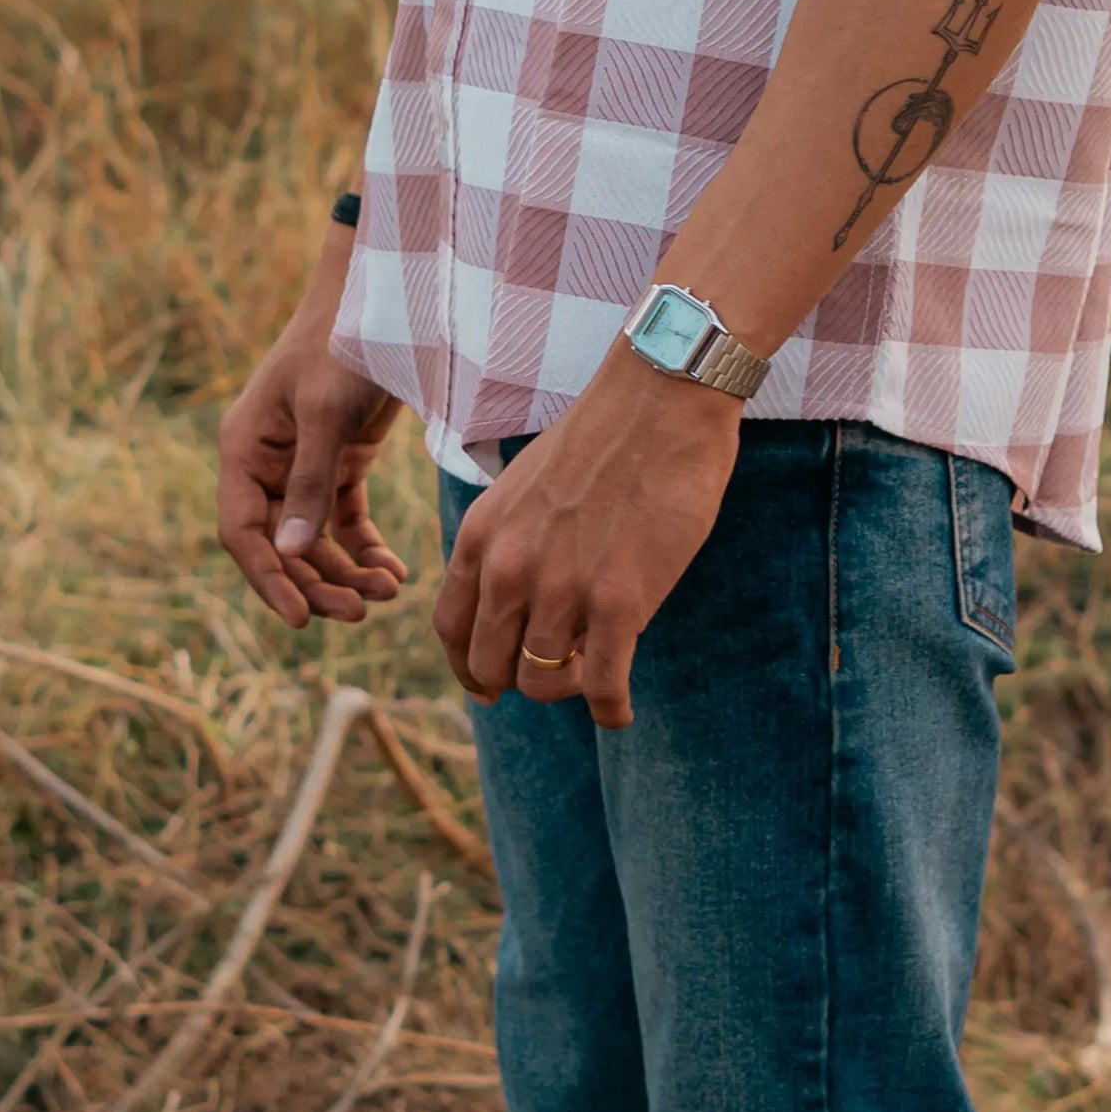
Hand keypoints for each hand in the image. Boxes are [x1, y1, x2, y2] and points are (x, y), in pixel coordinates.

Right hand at [216, 303, 408, 628]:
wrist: (385, 296)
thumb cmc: (343, 341)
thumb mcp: (325, 412)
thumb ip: (310, 483)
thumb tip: (292, 554)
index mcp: (244, 450)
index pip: (243, 533)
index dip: (269, 580)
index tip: (302, 620)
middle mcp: (266, 464)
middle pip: (282, 545)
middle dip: (318, 583)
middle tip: (361, 613)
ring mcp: (303, 464)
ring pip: (315, 540)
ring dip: (346, 572)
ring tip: (389, 593)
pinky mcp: (340, 460)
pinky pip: (345, 520)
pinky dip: (366, 548)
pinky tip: (393, 571)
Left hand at [435, 350, 737, 731]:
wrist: (659, 400)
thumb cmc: (602, 438)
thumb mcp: (523, 489)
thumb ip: (509, 543)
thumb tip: (518, 600)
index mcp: (481, 538)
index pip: (450, 630)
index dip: (469, 667)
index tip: (491, 683)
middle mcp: (510, 570)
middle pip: (490, 667)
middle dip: (519, 679)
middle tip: (555, 669)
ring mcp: (562, 589)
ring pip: (542, 683)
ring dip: (568, 688)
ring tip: (592, 672)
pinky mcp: (619, 603)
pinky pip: (602, 686)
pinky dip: (609, 709)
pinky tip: (619, 710)